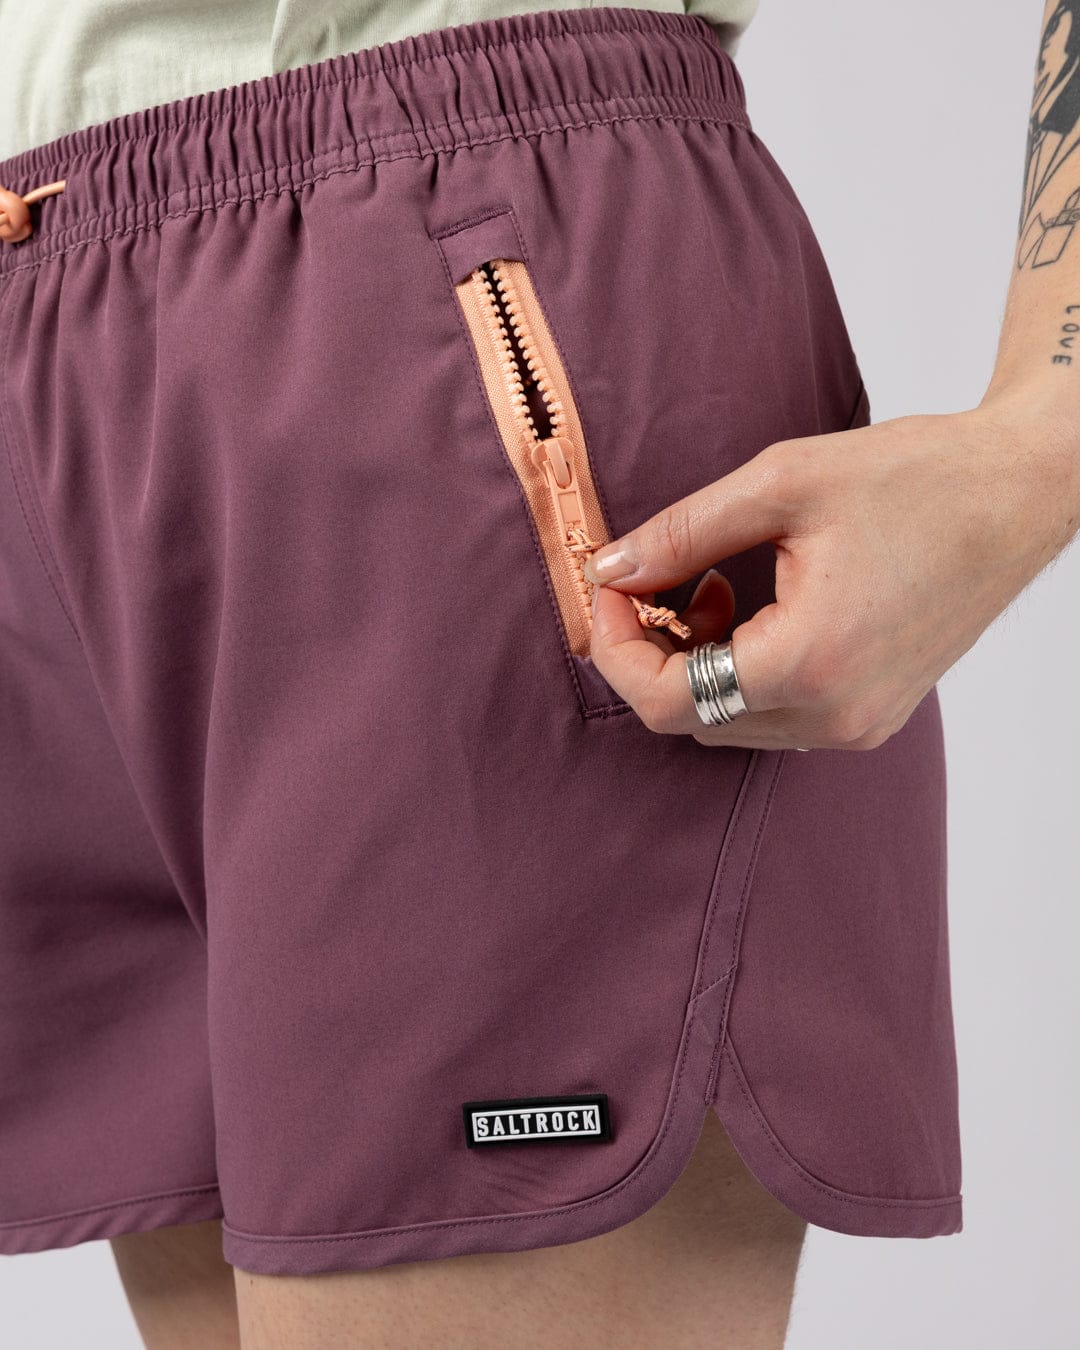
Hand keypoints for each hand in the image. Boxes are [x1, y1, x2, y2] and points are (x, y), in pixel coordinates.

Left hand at [585, 399, 1077, 749]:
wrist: (1017, 494)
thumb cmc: (916, 478)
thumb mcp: (780, 484)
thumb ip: (681, 534)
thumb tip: (609, 569)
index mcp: (810, 662)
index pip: (665, 701)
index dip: (615, 647)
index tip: (609, 587)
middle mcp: (835, 714)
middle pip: (689, 718)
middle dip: (652, 652)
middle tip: (654, 581)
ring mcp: (858, 724)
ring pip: (727, 721)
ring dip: (696, 661)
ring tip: (715, 584)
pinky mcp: (871, 715)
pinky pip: (773, 715)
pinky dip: (739, 671)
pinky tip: (754, 609)